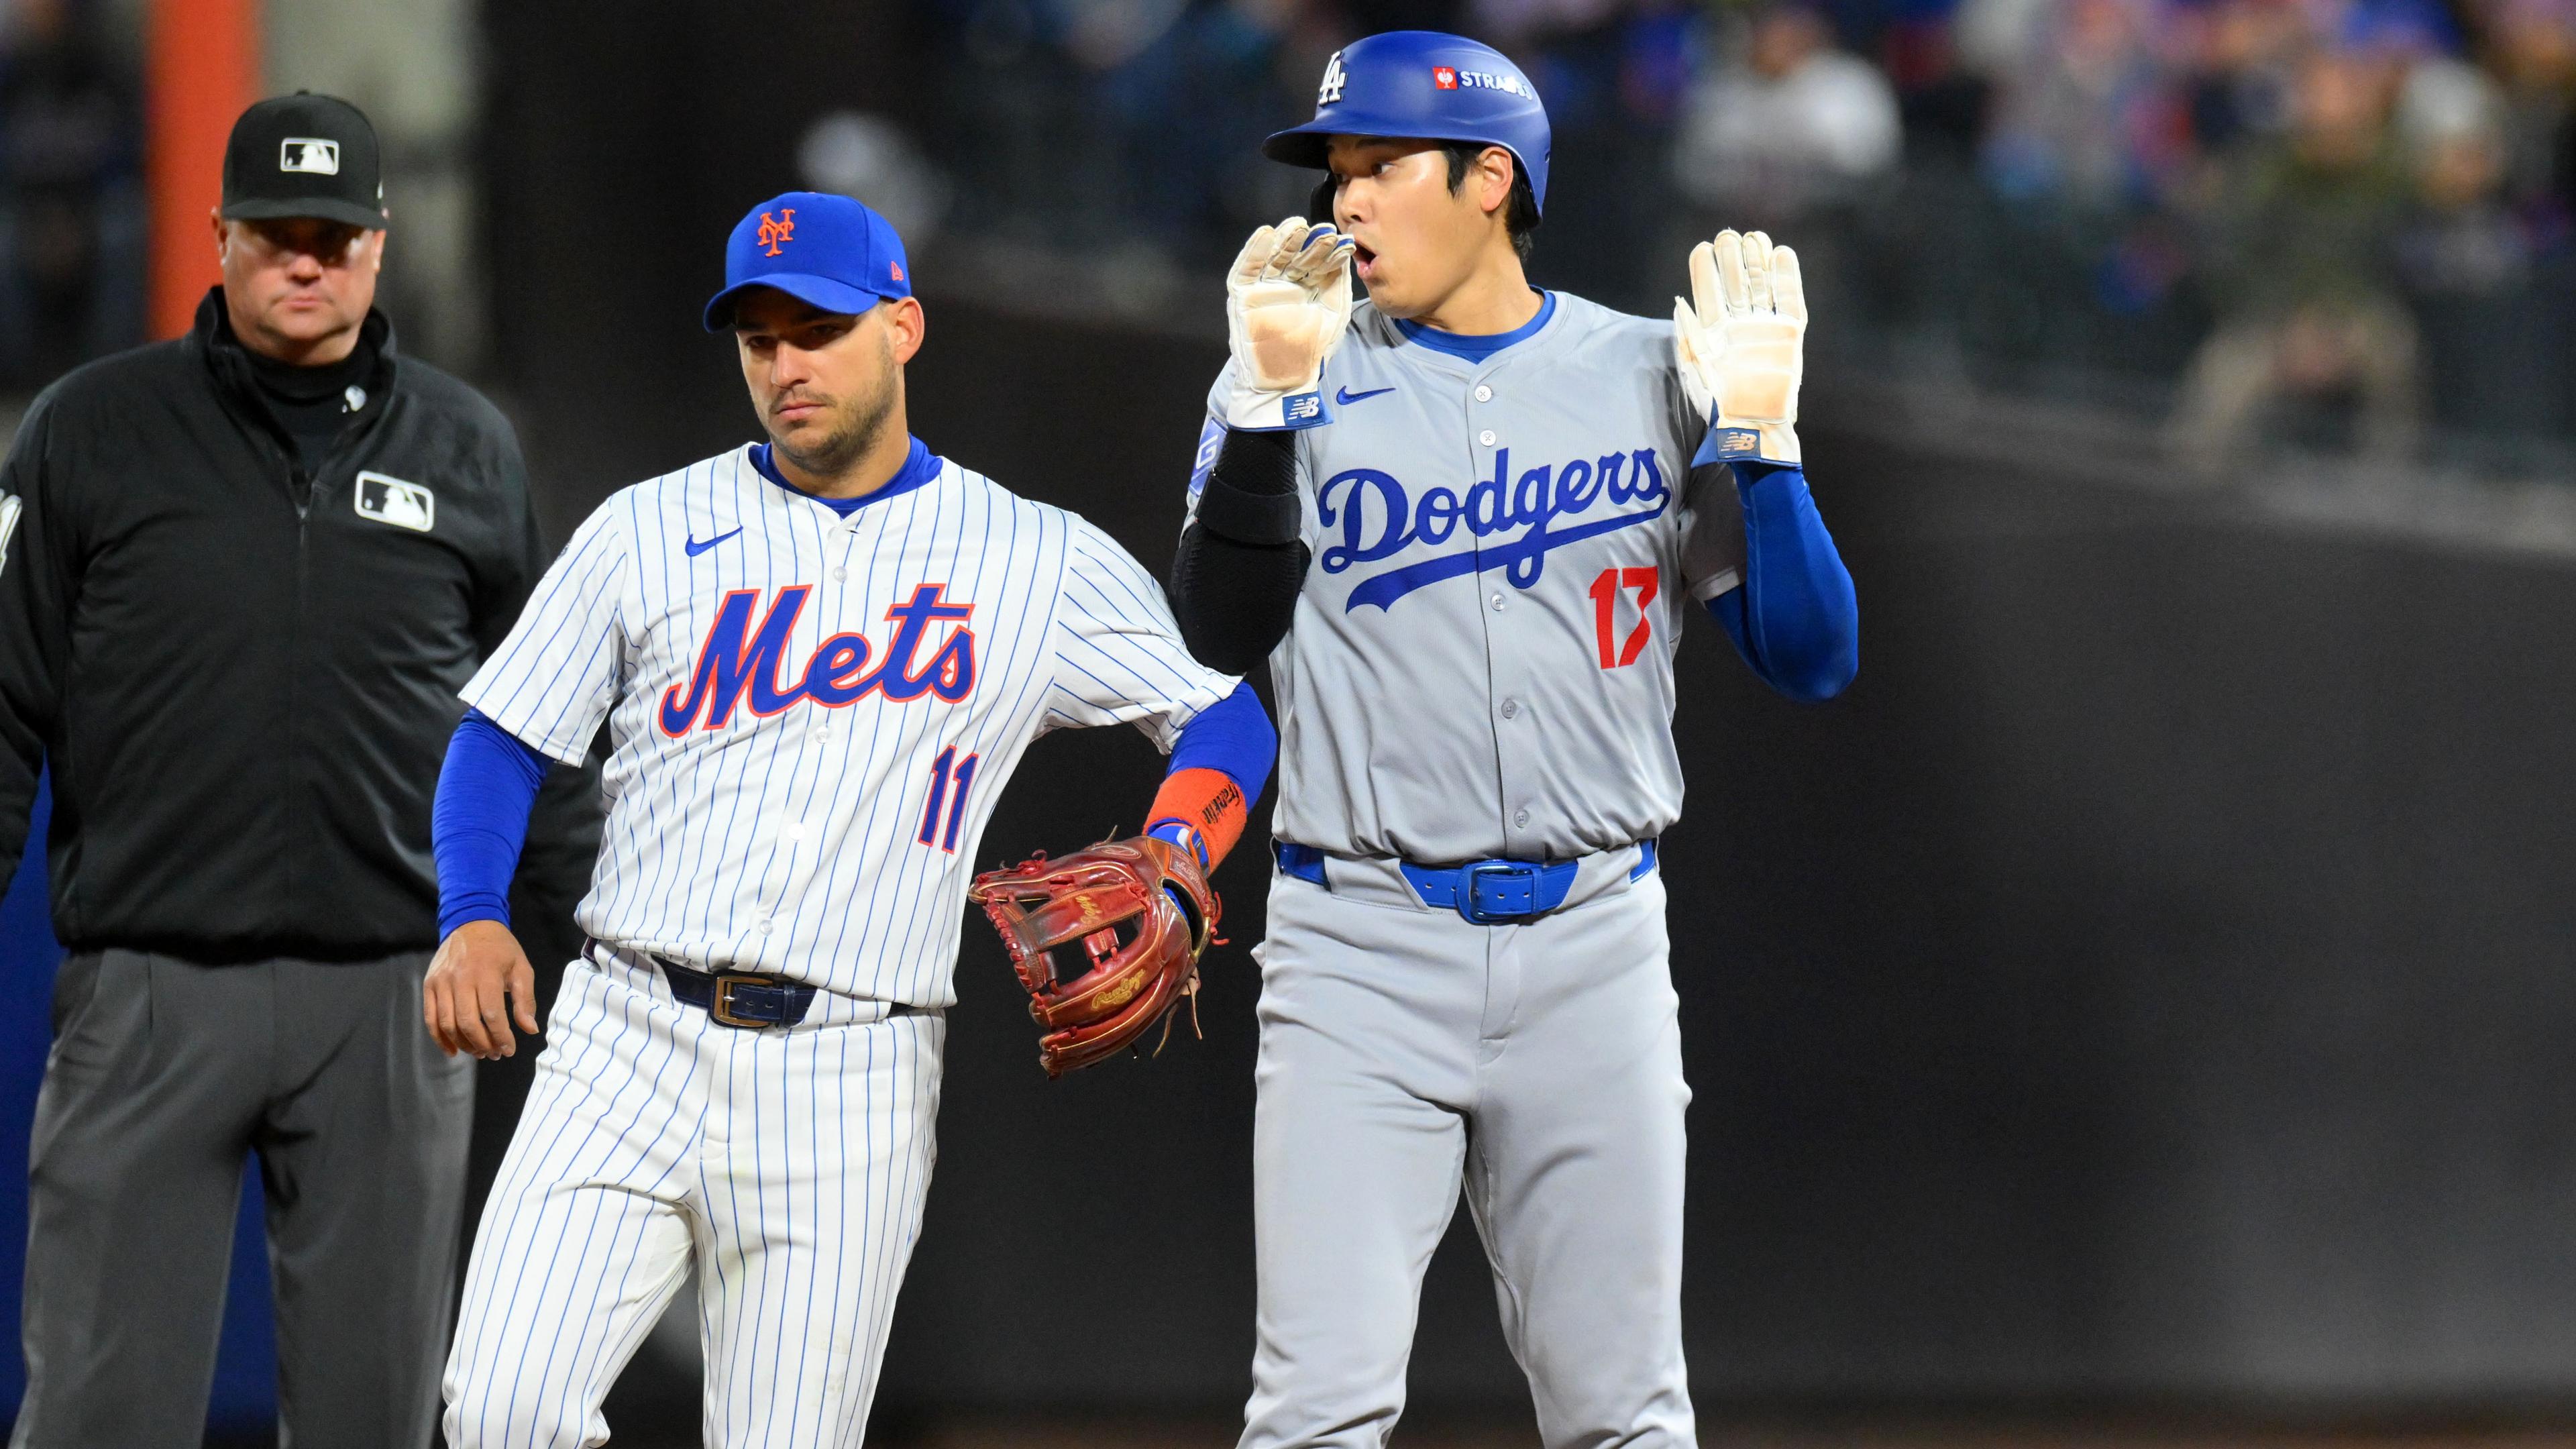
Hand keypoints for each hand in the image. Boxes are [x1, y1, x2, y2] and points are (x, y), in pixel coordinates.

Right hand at [423, 919, 540, 1059]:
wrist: (471, 924)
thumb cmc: (501, 949)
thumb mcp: (521, 968)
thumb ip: (526, 1000)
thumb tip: (530, 1030)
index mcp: (486, 973)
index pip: (491, 1014)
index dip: (501, 1037)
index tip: (509, 1049)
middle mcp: (460, 978)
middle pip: (467, 1022)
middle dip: (483, 1044)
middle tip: (495, 1054)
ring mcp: (441, 982)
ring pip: (447, 1023)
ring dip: (464, 1044)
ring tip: (480, 1052)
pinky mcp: (430, 985)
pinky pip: (431, 1018)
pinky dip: (440, 1038)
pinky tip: (454, 1051)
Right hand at [1223, 215, 1353, 430]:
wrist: (1286, 381)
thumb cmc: (1312, 351)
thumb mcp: (1333, 314)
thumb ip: (1338, 286)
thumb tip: (1344, 255)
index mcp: (1307, 287)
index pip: (1317, 262)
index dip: (1329, 250)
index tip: (1344, 239)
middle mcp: (1285, 283)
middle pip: (1296, 256)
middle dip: (1309, 243)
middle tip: (1324, 230)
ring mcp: (1264, 288)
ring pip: (1273, 258)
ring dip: (1284, 241)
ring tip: (1297, 226)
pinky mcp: (1243, 295)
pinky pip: (1247, 270)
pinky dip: (1254, 252)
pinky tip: (1265, 235)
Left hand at [1673, 228, 1806, 466]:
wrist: (1754, 428)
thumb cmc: (1720, 406)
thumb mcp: (1696, 371)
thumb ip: (1688, 336)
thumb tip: (1678, 302)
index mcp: (1713, 334)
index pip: (1710, 295)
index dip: (1705, 272)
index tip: (1702, 248)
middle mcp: (1739, 327)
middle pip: (1737, 285)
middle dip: (1732, 260)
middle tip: (1728, 234)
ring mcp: (1765, 329)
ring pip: (1762, 287)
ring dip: (1757, 262)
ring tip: (1753, 236)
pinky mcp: (1789, 336)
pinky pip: (1790, 301)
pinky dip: (1787, 278)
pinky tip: (1782, 254)